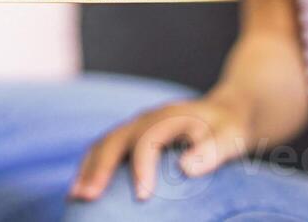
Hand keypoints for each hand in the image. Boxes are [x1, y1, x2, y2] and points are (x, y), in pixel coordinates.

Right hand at [71, 92, 254, 201]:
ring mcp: (136, 127)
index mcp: (168, 117)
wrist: (225, 111)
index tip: (142, 196)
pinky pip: (105, 150)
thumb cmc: (228, 128)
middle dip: (99, 168)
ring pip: (103, 144)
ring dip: (88, 169)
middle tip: (88, 197)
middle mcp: (146, 119)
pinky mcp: (132, 137)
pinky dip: (91, 168)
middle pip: (115, 140)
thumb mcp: (231, 136)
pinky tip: (83, 189)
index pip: (147, 139)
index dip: (142, 166)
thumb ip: (213, 150)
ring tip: (76, 197)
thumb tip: (186, 168)